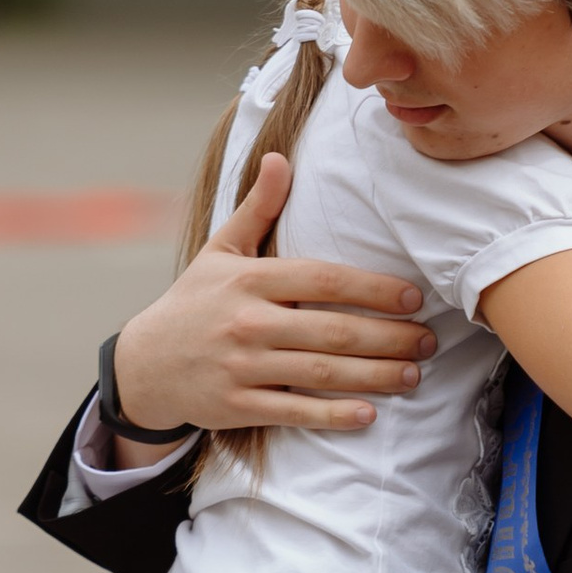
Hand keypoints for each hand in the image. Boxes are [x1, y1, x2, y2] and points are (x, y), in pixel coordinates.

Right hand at [110, 149, 435, 444]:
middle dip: (389, 337)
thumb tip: (279, 157)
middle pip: (333, 330)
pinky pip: (294, 410)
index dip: (373, 288)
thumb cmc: (195, 302)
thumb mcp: (221, 250)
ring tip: (413, 375)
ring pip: (322, 372)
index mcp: (249, 279)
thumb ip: (258, 208)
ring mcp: (241, 367)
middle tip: (427, 342)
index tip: (412, 297)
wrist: (144, 364)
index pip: (324, 280)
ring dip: (375, 376)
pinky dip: (334, 415)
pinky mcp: (236, 406)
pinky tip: (369, 414)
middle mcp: (247, 322)